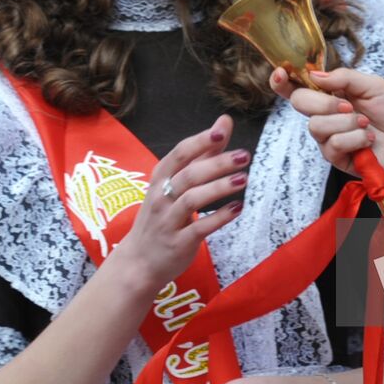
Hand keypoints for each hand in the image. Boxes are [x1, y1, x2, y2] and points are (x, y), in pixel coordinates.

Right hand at [108, 116, 247, 296]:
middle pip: (189, 175)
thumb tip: (224, 121)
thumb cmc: (162, 215)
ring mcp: (168, 221)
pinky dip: (218, 218)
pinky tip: (237, 209)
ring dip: (218, 188)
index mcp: (160, 178)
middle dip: (217, 163)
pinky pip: (198, 229)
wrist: (139, 262)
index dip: (200, 141)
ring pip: (191, 200)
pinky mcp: (178, 243)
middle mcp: (161, 197)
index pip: (179, 154)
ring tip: (244, 180)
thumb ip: (203, 152)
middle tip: (244, 155)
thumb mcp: (176, 182)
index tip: (221, 131)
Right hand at [271, 66, 383, 203]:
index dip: (284, 80)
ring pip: (315, 126)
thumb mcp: (375, 85)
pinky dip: (353, 139)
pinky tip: (369, 140)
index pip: (300, 85)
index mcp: (334, 93)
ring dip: (344, 123)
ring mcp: (331, 137)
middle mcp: (328, 114)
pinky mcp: (338, 158)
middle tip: (348, 105)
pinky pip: (332, 145)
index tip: (281, 73)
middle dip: (322, 102)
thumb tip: (315, 75)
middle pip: (300, 103)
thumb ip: (344, 78)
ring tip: (367, 125)